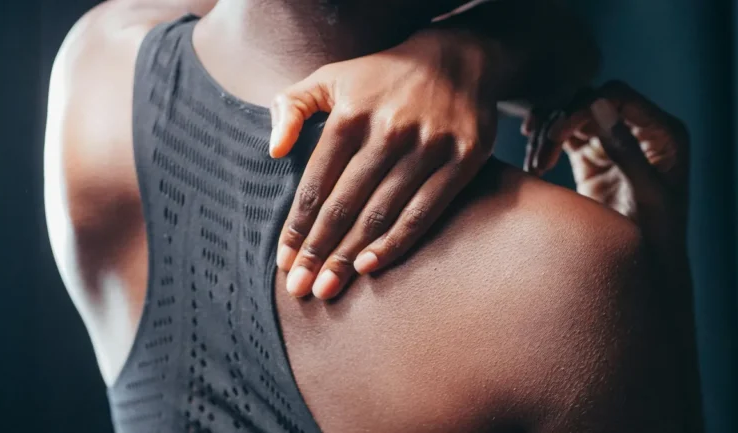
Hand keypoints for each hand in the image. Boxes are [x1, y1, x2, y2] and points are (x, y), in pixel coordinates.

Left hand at [269, 30, 496, 299]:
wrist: (458, 59)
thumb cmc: (382, 77)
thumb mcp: (330, 77)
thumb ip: (291, 106)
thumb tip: (274, 151)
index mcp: (351, 113)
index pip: (316, 182)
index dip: (297, 226)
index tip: (283, 260)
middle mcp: (388, 130)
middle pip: (344, 204)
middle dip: (318, 251)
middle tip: (299, 288)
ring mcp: (428, 145)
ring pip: (381, 213)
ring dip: (350, 256)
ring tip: (327, 287)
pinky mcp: (463, 158)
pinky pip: (424, 210)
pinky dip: (397, 242)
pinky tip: (371, 267)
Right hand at [523, 81, 689, 266]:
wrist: (644, 267)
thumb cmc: (656, 234)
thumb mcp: (645, 191)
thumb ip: (625, 148)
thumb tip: (598, 102)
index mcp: (662, 132)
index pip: (618, 97)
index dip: (583, 108)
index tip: (556, 135)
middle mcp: (639, 130)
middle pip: (590, 101)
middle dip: (560, 123)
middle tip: (541, 156)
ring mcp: (614, 141)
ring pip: (572, 116)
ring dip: (548, 136)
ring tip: (537, 167)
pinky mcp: (592, 156)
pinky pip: (563, 137)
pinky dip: (545, 146)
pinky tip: (535, 166)